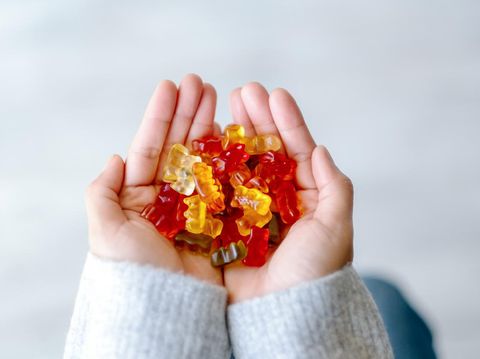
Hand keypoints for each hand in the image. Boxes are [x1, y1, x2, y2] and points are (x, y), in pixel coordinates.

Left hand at [85, 74, 222, 285]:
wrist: (165, 306)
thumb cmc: (132, 270)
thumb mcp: (105, 230)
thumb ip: (102, 192)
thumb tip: (114, 157)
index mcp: (140, 195)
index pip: (151, 147)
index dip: (160, 116)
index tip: (171, 86)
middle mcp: (168, 197)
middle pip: (179, 146)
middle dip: (188, 113)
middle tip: (202, 82)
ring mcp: (195, 205)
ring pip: (202, 158)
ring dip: (208, 126)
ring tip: (217, 97)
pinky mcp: (218, 217)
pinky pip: (223, 181)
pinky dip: (228, 157)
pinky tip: (231, 133)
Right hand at [224, 83, 353, 302]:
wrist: (282, 315)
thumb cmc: (315, 273)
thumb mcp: (336, 227)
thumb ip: (335, 187)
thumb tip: (322, 149)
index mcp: (308, 198)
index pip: (299, 152)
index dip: (288, 122)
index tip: (275, 94)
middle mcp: (279, 201)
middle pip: (267, 152)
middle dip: (258, 120)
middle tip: (243, 91)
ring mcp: (251, 210)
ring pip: (242, 164)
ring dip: (236, 135)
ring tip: (225, 106)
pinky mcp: (228, 224)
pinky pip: (220, 188)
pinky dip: (215, 165)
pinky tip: (209, 141)